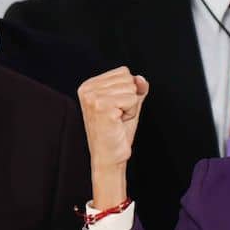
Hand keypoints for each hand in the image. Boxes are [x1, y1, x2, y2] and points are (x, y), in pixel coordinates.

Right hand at [77, 67, 148, 208]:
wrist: (109, 156)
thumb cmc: (116, 132)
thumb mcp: (129, 105)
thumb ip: (136, 88)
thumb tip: (141, 78)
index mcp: (89, 85)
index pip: (123, 72)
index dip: (128, 91)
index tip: (116, 108)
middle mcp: (87, 89)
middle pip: (128, 79)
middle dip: (130, 99)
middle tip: (118, 116)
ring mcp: (93, 98)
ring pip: (131, 89)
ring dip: (131, 107)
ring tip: (118, 119)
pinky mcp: (102, 107)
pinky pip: (132, 100)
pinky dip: (131, 112)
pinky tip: (118, 122)